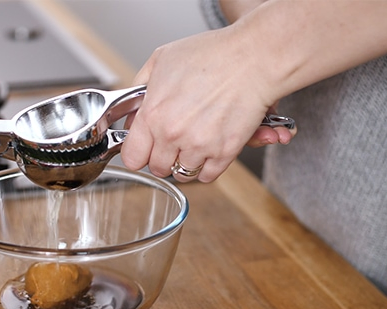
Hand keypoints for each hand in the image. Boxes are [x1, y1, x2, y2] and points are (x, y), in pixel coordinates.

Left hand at [121, 26, 293, 182]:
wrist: (253, 58)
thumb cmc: (212, 54)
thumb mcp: (161, 59)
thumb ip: (141, 87)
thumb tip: (132, 110)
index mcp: (153, 114)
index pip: (132, 157)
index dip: (138, 152)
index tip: (144, 148)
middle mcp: (173, 135)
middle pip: (157, 168)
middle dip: (163, 156)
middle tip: (171, 143)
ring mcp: (199, 146)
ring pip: (182, 174)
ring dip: (186, 161)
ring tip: (193, 142)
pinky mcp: (224, 153)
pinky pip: (208, 176)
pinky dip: (208, 166)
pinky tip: (210, 148)